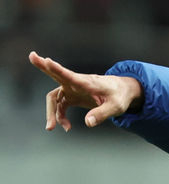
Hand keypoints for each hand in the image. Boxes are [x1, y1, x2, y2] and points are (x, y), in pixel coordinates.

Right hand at [28, 51, 143, 130]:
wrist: (122, 92)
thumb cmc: (120, 96)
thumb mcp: (116, 107)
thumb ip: (102, 114)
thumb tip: (87, 123)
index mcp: (88, 83)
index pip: (71, 75)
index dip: (58, 69)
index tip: (47, 60)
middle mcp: (77, 83)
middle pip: (56, 75)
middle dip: (43, 67)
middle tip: (31, 55)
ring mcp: (73, 89)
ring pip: (54, 98)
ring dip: (51, 112)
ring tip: (51, 128)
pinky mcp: (72, 96)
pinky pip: (60, 106)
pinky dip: (60, 117)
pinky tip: (66, 127)